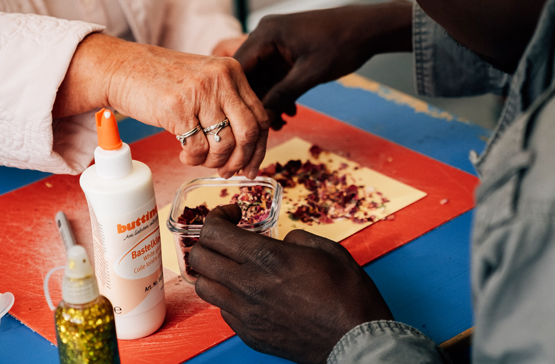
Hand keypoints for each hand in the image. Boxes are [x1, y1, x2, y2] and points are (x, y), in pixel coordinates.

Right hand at [53, 34, 268, 177]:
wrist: (122, 68)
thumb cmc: (162, 80)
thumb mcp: (204, 81)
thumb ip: (227, 103)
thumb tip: (246, 149)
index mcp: (232, 71)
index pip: (260, 116)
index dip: (259, 147)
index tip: (251, 166)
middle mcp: (221, 79)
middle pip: (248, 132)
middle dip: (241, 160)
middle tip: (228, 171)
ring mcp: (199, 93)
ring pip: (224, 144)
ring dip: (213, 161)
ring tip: (199, 159)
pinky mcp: (177, 109)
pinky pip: (198, 148)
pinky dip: (193, 159)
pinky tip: (184, 155)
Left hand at [189, 205, 393, 363]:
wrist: (355, 338)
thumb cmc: (347, 294)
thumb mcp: (326, 249)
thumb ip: (296, 238)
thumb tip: (284, 241)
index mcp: (267, 258)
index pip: (214, 232)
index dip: (218, 216)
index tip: (233, 215)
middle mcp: (248, 285)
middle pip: (199, 257)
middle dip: (210, 240)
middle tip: (228, 237)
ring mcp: (245, 313)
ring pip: (203, 286)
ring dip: (214, 269)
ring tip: (234, 265)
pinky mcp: (248, 333)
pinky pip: (222, 309)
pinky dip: (229, 295)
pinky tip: (250, 291)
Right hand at [234, 0, 412, 128]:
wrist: (368, 29)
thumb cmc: (341, 46)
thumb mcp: (309, 75)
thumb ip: (282, 95)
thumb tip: (261, 119)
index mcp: (266, 34)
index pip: (238, 68)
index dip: (239, 96)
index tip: (242, 122)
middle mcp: (266, 34)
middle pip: (249, 74)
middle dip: (257, 102)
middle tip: (264, 129)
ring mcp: (278, 42)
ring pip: (264, 77)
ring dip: (271, 100)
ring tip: (280, 124)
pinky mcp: (289, 49)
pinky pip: (277, 74)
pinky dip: (282, 92)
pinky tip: (291, 111)